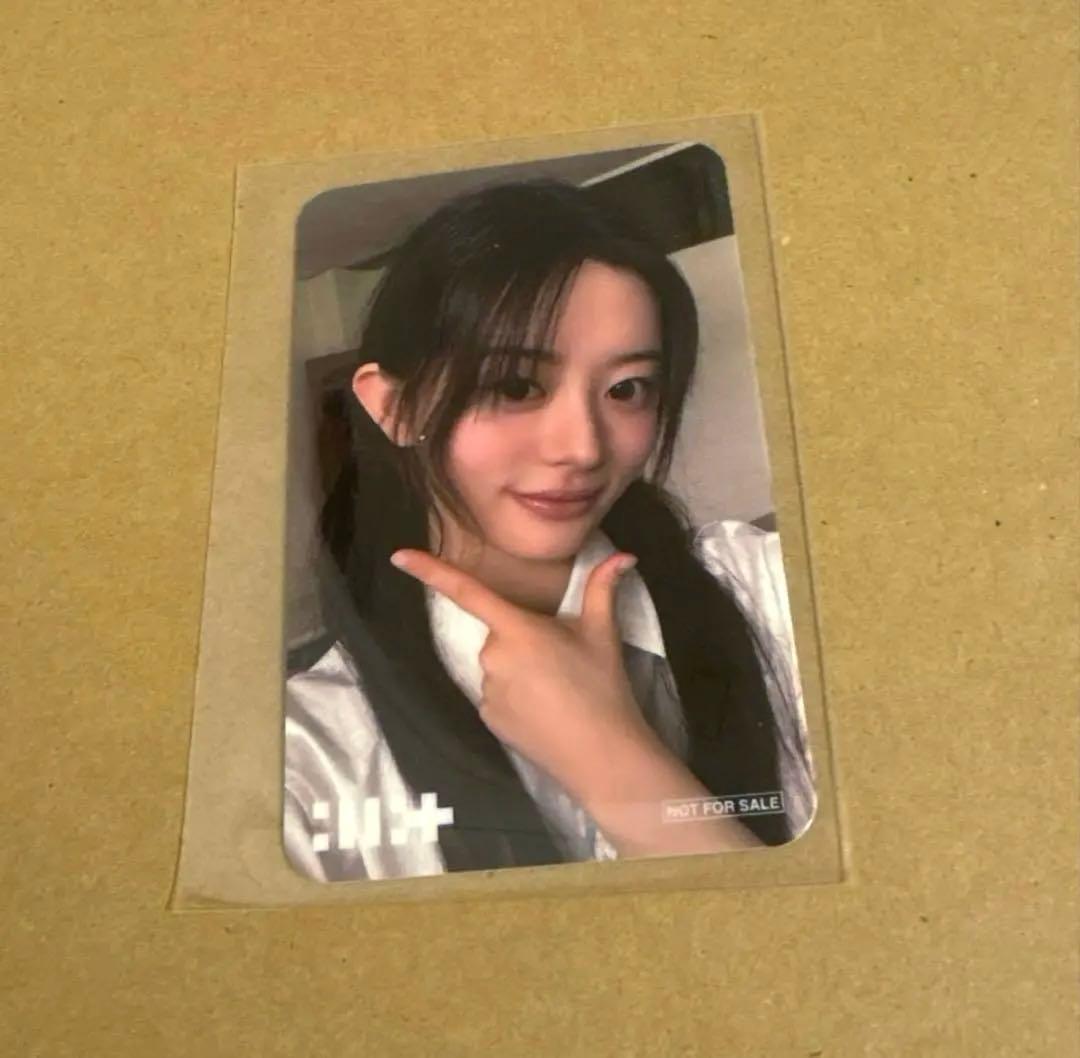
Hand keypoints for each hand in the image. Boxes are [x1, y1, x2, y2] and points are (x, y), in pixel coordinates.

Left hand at [388, 546, 663, 805]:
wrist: (601, 755)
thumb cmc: (602, 687)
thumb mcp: (603, 633)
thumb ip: (603, 588)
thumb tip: (624, 555)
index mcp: (517, 629)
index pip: (467, 592)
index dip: (430, 572)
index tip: (399, 556)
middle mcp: (492, 657)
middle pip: (500, 635)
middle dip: (524, 640)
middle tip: (562, 660)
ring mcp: (486, 691)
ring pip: (499, 666)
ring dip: (521, 670)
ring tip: (558, 691)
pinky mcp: (487, 718)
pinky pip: (496, 695)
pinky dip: (516, 697)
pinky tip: (544, 711)